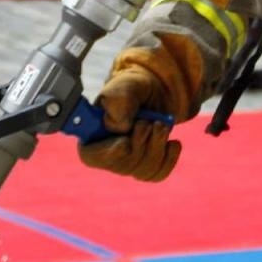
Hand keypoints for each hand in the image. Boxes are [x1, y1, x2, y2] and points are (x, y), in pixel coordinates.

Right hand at [77, 34, 202, 182]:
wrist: (152, 92)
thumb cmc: (131, 89)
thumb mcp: (123, 87)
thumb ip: (118, 102)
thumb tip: (119, 128)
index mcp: (90, 135)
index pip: (92, 157)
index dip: (110, 153)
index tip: (125, 140)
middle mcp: (105, 154)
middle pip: (123, 166)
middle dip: (140, 142)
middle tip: (147, 122)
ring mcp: (126, 163)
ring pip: (142, 171)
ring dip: (156, 146)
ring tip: (160, 125)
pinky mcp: (144, 166)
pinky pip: (156, 174)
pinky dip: (168, 158)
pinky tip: (171, 143)